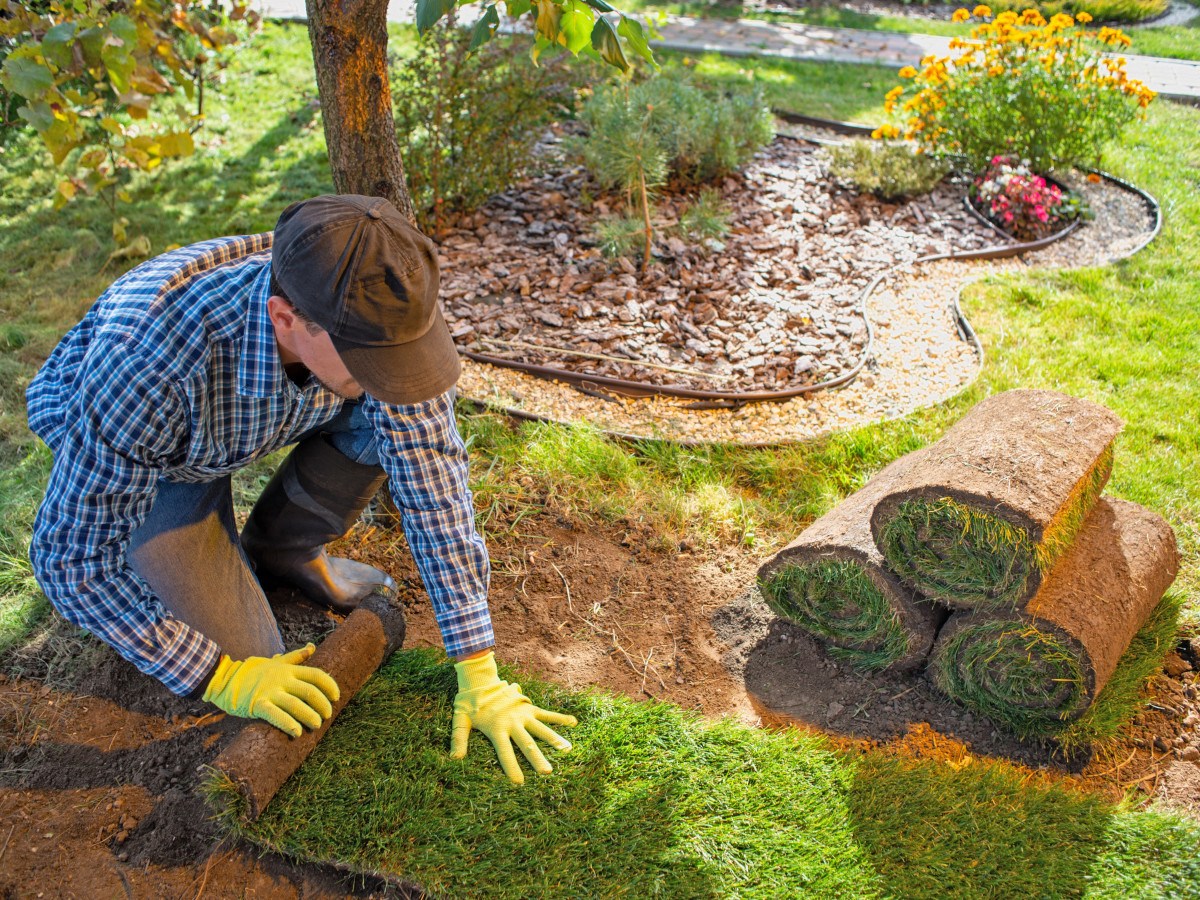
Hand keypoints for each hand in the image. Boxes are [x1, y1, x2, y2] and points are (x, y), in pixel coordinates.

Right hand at [202, 644, 339, 737]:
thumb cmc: (254, 672)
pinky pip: (276, 715)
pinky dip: (288, 724)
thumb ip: (296, 657)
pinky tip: (297, 732)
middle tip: (327, 715)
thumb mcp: (277, 661)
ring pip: (296, 705)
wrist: (226, 679)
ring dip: (310, 716)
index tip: (336, 697)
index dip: (330, 686)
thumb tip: (312, 647)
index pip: (316, 675)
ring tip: (317, 725)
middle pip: (310, 691)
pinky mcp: (258, 704)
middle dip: (322, 705)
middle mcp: (282, 679)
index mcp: (288, 670)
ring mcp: (270, 692)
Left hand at [450, 651, 576, 783]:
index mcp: (496, 728)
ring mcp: (522, 713)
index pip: (504, 752)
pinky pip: (546, 713)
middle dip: (536, 759)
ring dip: (554, 739)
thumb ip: (459, 738)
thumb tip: (454, 759)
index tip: (519, 782)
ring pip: (541, 729)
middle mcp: (512, 722)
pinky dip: (559, 718)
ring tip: (567, 750)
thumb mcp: (460, 720)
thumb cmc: (469, 703)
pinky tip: (573, 723)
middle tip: (547, 772)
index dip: (511, 767)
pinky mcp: (528, 707)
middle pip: (526, 743)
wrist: (480, 679)